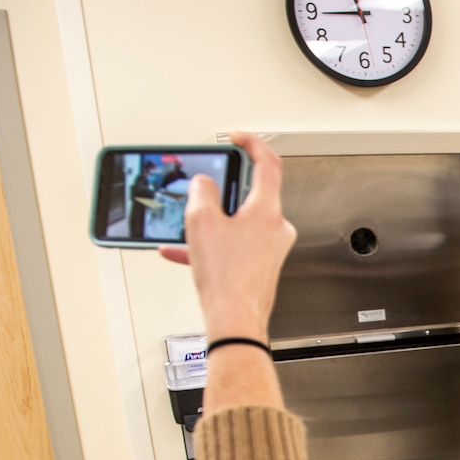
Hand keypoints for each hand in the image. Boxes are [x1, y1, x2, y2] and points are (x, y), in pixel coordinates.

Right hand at [160, 131, 296, 344]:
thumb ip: (202, 191)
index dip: (252, 144)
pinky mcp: (260, 266)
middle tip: (203, 191)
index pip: (269, 163)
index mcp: (268, 211)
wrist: (235, 322)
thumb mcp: (201, 221)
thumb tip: (205, 183)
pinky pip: (233, 246)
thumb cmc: (227, 280)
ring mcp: (270, 249)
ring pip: (238, 223)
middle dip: (222, 192)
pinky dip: (210, 244)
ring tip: (186, 229)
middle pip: (251, 194)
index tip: (236, 138)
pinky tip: (184, 252)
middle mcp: (276, 229)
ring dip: (210, 223)